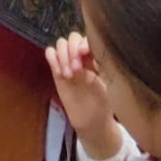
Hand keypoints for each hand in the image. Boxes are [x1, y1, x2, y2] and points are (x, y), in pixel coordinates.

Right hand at [44, 33, 119, 158]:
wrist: (92, 122)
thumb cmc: (104, 104)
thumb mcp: (109, 85)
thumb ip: (104, 69)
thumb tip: (102, 54)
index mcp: (96, 57)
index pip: (87, 39)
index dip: (84, 43)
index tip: (84, 54)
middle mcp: (82, 57)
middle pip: (73, 38)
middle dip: (72, 51)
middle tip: (77, 69)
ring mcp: (69, 62)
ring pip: (60, 43)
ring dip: (63, 56)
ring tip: (68, 75)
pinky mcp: (57, 71)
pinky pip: (50, 54)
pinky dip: (53, 58)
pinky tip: (59, 73)